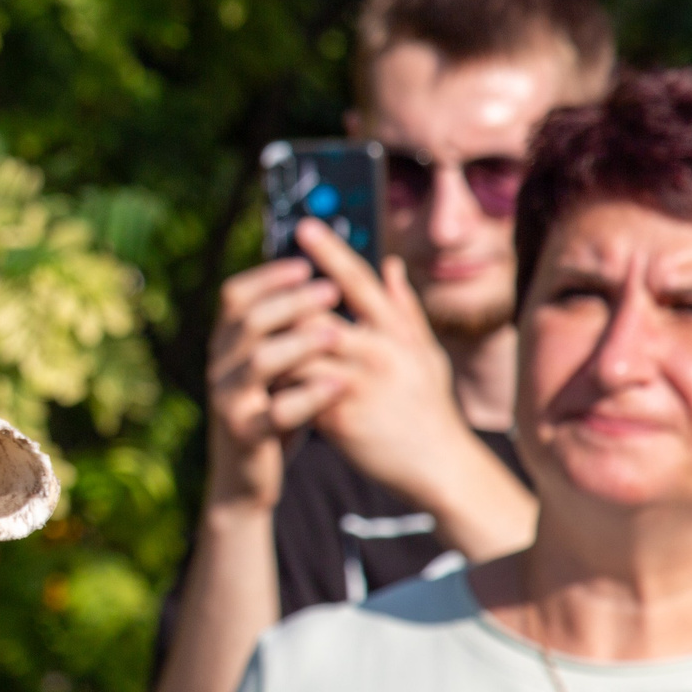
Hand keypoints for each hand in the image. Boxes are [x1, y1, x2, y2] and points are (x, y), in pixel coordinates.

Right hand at [204, 254, 346, 512]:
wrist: (246, 481)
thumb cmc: (272, 413)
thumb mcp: (275, 370)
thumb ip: (287, 332)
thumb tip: (324, 279)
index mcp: (226, 346)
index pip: (234, 296)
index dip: (267, 276)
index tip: (305, 263)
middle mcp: (219, 368)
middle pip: (249, 321)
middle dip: (292, 301)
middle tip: (332, 289)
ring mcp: (228, 402)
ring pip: (259, 362)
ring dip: (301, 342)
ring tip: (339, 333)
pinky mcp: (245, 436)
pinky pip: (276, 413)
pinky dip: (310, 396)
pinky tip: (339, 382)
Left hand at [286, 218, 480, 509]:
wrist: (437, 465)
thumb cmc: (428, 405)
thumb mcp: (424, 352)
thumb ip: (403, 308)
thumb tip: (389, 264)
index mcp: (397, 331)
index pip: (359, 281)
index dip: (331, 251)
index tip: (304, 225)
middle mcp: (379, 351)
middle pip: (320, 311)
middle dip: (286, 297)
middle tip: (259, 284)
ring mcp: (358, 384)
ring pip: (300, 350)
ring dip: (275, 343)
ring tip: (254, 337)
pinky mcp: (340, 417)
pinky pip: (295, 390)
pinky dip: (278, 382)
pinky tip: (264, 379)